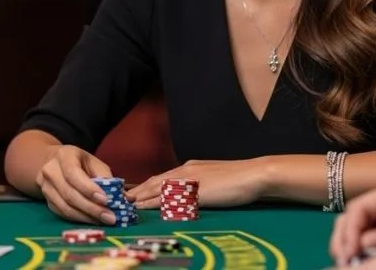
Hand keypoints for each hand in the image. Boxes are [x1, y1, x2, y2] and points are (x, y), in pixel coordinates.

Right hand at [37, 145, 118, 225]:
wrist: (54, 162)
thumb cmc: (80, 162)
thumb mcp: (94, 162)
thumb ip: (108, 179)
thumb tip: (127, 198)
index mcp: (64, 155)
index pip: (73, 174)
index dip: (89, 189)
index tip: (106, 200)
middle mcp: (50, 171)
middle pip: (70, 194)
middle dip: (92, 208)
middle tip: (110, 217)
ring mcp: (46, 188)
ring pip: (66, 208)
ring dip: (87, 217)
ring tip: (104, 221)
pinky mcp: (48, 202)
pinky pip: (64, 214)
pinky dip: (80, 220)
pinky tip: (94, 221)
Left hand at [127, 159, 263, 208]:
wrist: (254, 174)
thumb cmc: (238, 179)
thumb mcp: (212, 180)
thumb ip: (198, 185)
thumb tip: (188, 195)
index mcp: (189, 168)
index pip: (161, 177)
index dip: (146, 185)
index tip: (132, 192)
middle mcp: (186, 171)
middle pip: (155, 181)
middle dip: (138, 190)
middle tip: (120, 198)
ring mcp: (190, 179)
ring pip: (159, 187)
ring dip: (142, 196)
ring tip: (127, 203)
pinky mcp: (195, 189)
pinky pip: (171, 196)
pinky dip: (155, 201)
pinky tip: (147, 207)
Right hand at [339, 214, 375, 269]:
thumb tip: (363, 246)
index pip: (359, 209)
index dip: (349, 231)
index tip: (349, 253)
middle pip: (351, 218)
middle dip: (343, 239)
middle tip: (343, 262)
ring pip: (356, 228)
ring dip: (349, 246)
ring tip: (349, 264)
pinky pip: (368, 237)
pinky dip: (361, 250)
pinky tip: (360, 262)